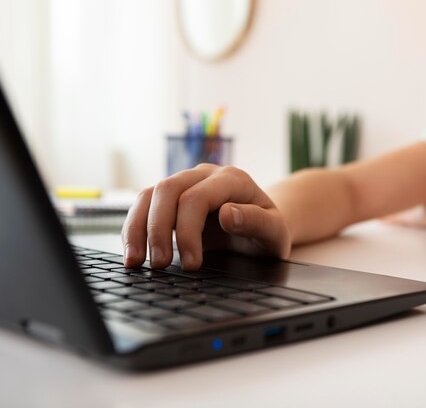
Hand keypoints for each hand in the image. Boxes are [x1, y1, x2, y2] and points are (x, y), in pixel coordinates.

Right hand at [121, 164, 290, 270]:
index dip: (188, 231)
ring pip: (150, 194)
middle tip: (160, 265)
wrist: (262, 227)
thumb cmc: (269, 231)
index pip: (197, 197)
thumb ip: (257, 222)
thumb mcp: (275, 232)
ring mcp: (186, 183)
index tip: (191, 264)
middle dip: (158, 229)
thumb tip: (226, 214)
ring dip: (138, 228)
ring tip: (136, 262)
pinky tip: (134, 253)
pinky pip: (145, 205)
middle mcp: (205, 175)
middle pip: (168, 190)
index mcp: (233, 179)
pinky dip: (135, 228)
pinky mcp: (172, 198)